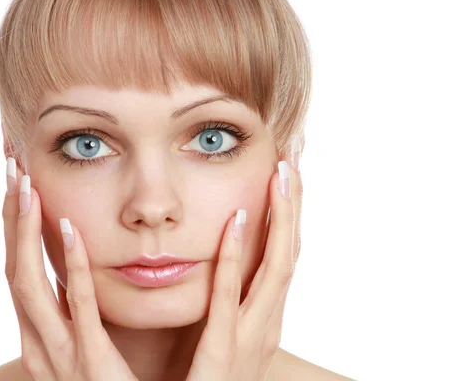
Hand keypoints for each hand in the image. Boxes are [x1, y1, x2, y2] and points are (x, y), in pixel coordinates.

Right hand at [2, 158, 137, 380]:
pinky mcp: (92, 365)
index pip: (18, 267)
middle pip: (13, 268)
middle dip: (9, 217)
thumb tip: (71, 264)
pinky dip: (71, 269)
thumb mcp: (86, 339)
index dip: (13, 223)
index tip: (16, 179)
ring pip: (28, 285)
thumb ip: (76, 305)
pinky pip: (78, 312)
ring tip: (25, 186)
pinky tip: (71, 231)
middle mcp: (38, 342)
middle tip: (10, 166)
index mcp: (39, 334)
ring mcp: (59, 356)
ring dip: (25, 233)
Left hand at [186, 155, 302, 380]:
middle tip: (294, 156)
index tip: (287, 171)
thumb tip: (216, 259)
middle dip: (294, 205)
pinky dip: (238, 259)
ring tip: (281, 174)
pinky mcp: (226, 355)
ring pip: (276, 269)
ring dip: (281, 219)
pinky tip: (236, 221)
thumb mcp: (221, 336)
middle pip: (290, 253)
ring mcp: (252, 339)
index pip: (283, 255)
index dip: (289, 213)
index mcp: (263, 317)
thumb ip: (222, 300)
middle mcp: (266, 324)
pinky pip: (232, 301)